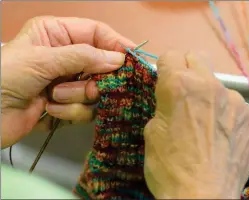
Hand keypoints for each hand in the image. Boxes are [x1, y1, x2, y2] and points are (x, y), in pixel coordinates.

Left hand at [1, 16, 134, 148]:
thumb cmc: (5, 78)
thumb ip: (83, 56)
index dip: (116, 44)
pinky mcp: (68, 105)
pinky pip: (86, 109)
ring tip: (53, 96)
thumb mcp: (42, 59)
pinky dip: (70, 111)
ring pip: (95, 90)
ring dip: (76, 97)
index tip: (135, 58)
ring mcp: (69, 82)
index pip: (96, 33)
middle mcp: (66, 57)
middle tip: (90, 88)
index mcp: (57, 34)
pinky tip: (49, 110)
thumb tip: (118, 59)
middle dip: (94, 80)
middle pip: (101, 65)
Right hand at [144, 51, 248, 198]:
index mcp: (179, 85)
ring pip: (216, 82)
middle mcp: (209, 85)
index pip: (170, 54)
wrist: (202, 198)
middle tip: (183, 94)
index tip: (165, 81)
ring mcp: (235, 101)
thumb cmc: (168, 165)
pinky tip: (220, 134)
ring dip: (207, 94)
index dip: (164, 68)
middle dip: (186, 69)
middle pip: (196, 56)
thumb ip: (163, 103)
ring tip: (204, 122)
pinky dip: (225, 113)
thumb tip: (171, 96)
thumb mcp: (152, 130)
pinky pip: (234, 104)